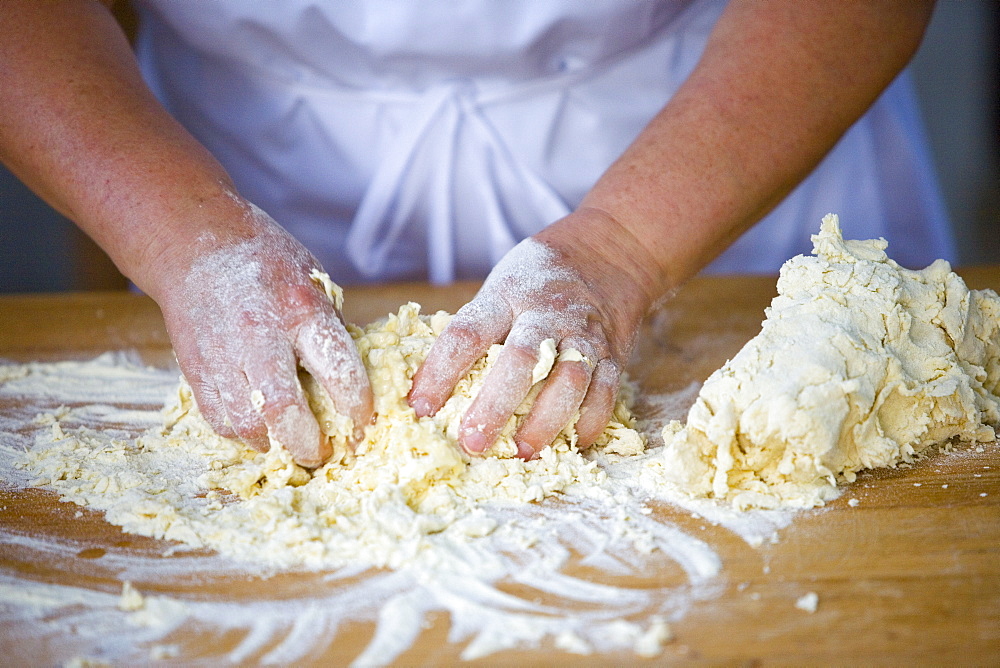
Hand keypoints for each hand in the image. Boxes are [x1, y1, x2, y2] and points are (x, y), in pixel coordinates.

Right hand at [154, 203, 372, 466]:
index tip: (364, 424)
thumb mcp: (314, 283)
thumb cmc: (268, 265)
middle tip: (325, 453)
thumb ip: (329, 331)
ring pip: (247, 423)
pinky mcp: (195, 368)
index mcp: (302, 309)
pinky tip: (260, 428)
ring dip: (274, 444)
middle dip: (309, 443)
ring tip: (291, 442)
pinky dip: (244, 434)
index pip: (338, 371)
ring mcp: (223, 353)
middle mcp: (261, 333)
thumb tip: (354, 386)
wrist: (196, 244)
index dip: (357, 408)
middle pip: (284, 407)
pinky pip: (220, 419)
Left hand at [408, 208, 657, 458]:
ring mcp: (584, 336)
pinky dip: (588, 422)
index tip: (420, 406)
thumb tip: (438, 386)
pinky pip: (605, 393)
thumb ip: (479, 329)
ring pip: (569, 380)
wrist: (610, 252)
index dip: (440, 371)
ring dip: (544, 422)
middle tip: (472, 442)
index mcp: (506, 296)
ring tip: (521, 452)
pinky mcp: (614, 355)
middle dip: (495, 406)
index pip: (467, 333)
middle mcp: (546, 315)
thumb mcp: (501, 287)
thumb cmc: (539, 278)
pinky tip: (569, 443)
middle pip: (520, 360)